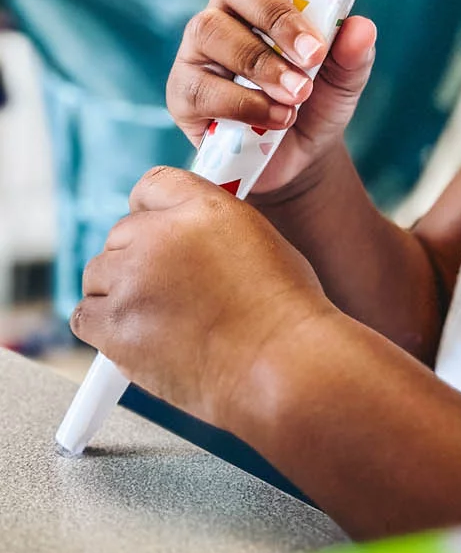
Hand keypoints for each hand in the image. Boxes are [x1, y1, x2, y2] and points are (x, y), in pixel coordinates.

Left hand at [72, 168, 332, 427]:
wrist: (284, 366)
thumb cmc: (282, 311)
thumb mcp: (258, 240)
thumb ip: (210, 226)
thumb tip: (179, 236)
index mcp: (203, 207)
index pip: (152, 186)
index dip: (156, 213)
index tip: (161, 232)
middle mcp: (161, 237)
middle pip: (120, 234)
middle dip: (139, 258)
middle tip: (174, 290)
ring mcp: (133, 282)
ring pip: (98, 275)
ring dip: (120, 292)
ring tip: (162, 317)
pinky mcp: (115, 328)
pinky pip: (85, 316)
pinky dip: (104, 325)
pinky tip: (140, 334)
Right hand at [167, 0, 377, 194]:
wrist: (301, 161)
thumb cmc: (318, 103)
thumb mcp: (346, 79)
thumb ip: (353, 53)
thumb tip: (362, 27)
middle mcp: (223, 14)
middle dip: (277, 17)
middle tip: (313, 54)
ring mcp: (197, 53)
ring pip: (212, 32)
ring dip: (262, 64)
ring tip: (300, 94)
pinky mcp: (185, 94)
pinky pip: (203, 88)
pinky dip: (246, 103)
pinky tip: (278, 118)